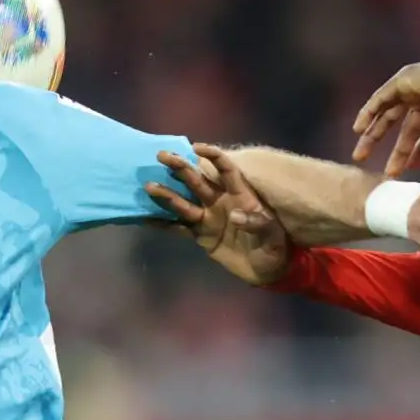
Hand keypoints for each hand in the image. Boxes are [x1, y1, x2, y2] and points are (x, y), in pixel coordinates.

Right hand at [146, 144, 291, 286]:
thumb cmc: (274, 248)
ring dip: (167, 194)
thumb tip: (236, 214)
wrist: (266, 271)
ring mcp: (208, 218)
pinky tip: (145, 218)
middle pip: (198, 180)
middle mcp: (220, 202)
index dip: (213, 156)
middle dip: (181, 167)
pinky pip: (178, 228)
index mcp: (240, 195)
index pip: (226, 169)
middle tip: (161, 155)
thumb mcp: (273, 236)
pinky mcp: (200, 235)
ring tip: (149, 186)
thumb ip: (257, 223)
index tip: (196, 148)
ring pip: (184, 202)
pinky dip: (162, 224)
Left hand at [353, 56, 419, 177]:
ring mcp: (415, 88)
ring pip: (390, 116)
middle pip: (407, 128)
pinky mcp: (402, 81)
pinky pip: (380, 100)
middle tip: (387, 173)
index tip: (412, 169)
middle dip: (398, 151)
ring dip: (374, 135)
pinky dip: (368, 113)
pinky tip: (357, 129)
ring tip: (360, 156)